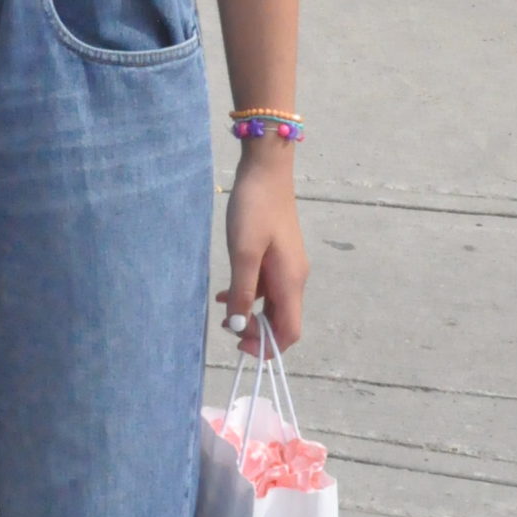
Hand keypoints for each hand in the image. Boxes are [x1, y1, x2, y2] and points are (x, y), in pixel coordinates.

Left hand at [216, 151, 307, 355]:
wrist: (266, 170)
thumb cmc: (255, 210)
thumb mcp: (243, 253)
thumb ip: (241, 291)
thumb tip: (238, 325)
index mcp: (291, 281)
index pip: (289, 331)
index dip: (268, 346)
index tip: (240, 344)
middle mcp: (294, 278)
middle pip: (282, 321)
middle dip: (257, 332)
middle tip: (227, 328)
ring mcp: (287, 266)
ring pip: (272, 304)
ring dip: (250, 314)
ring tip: (222, 313)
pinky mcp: (277, 255)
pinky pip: (265, 286)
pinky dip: (248, 295)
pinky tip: (224, 292)